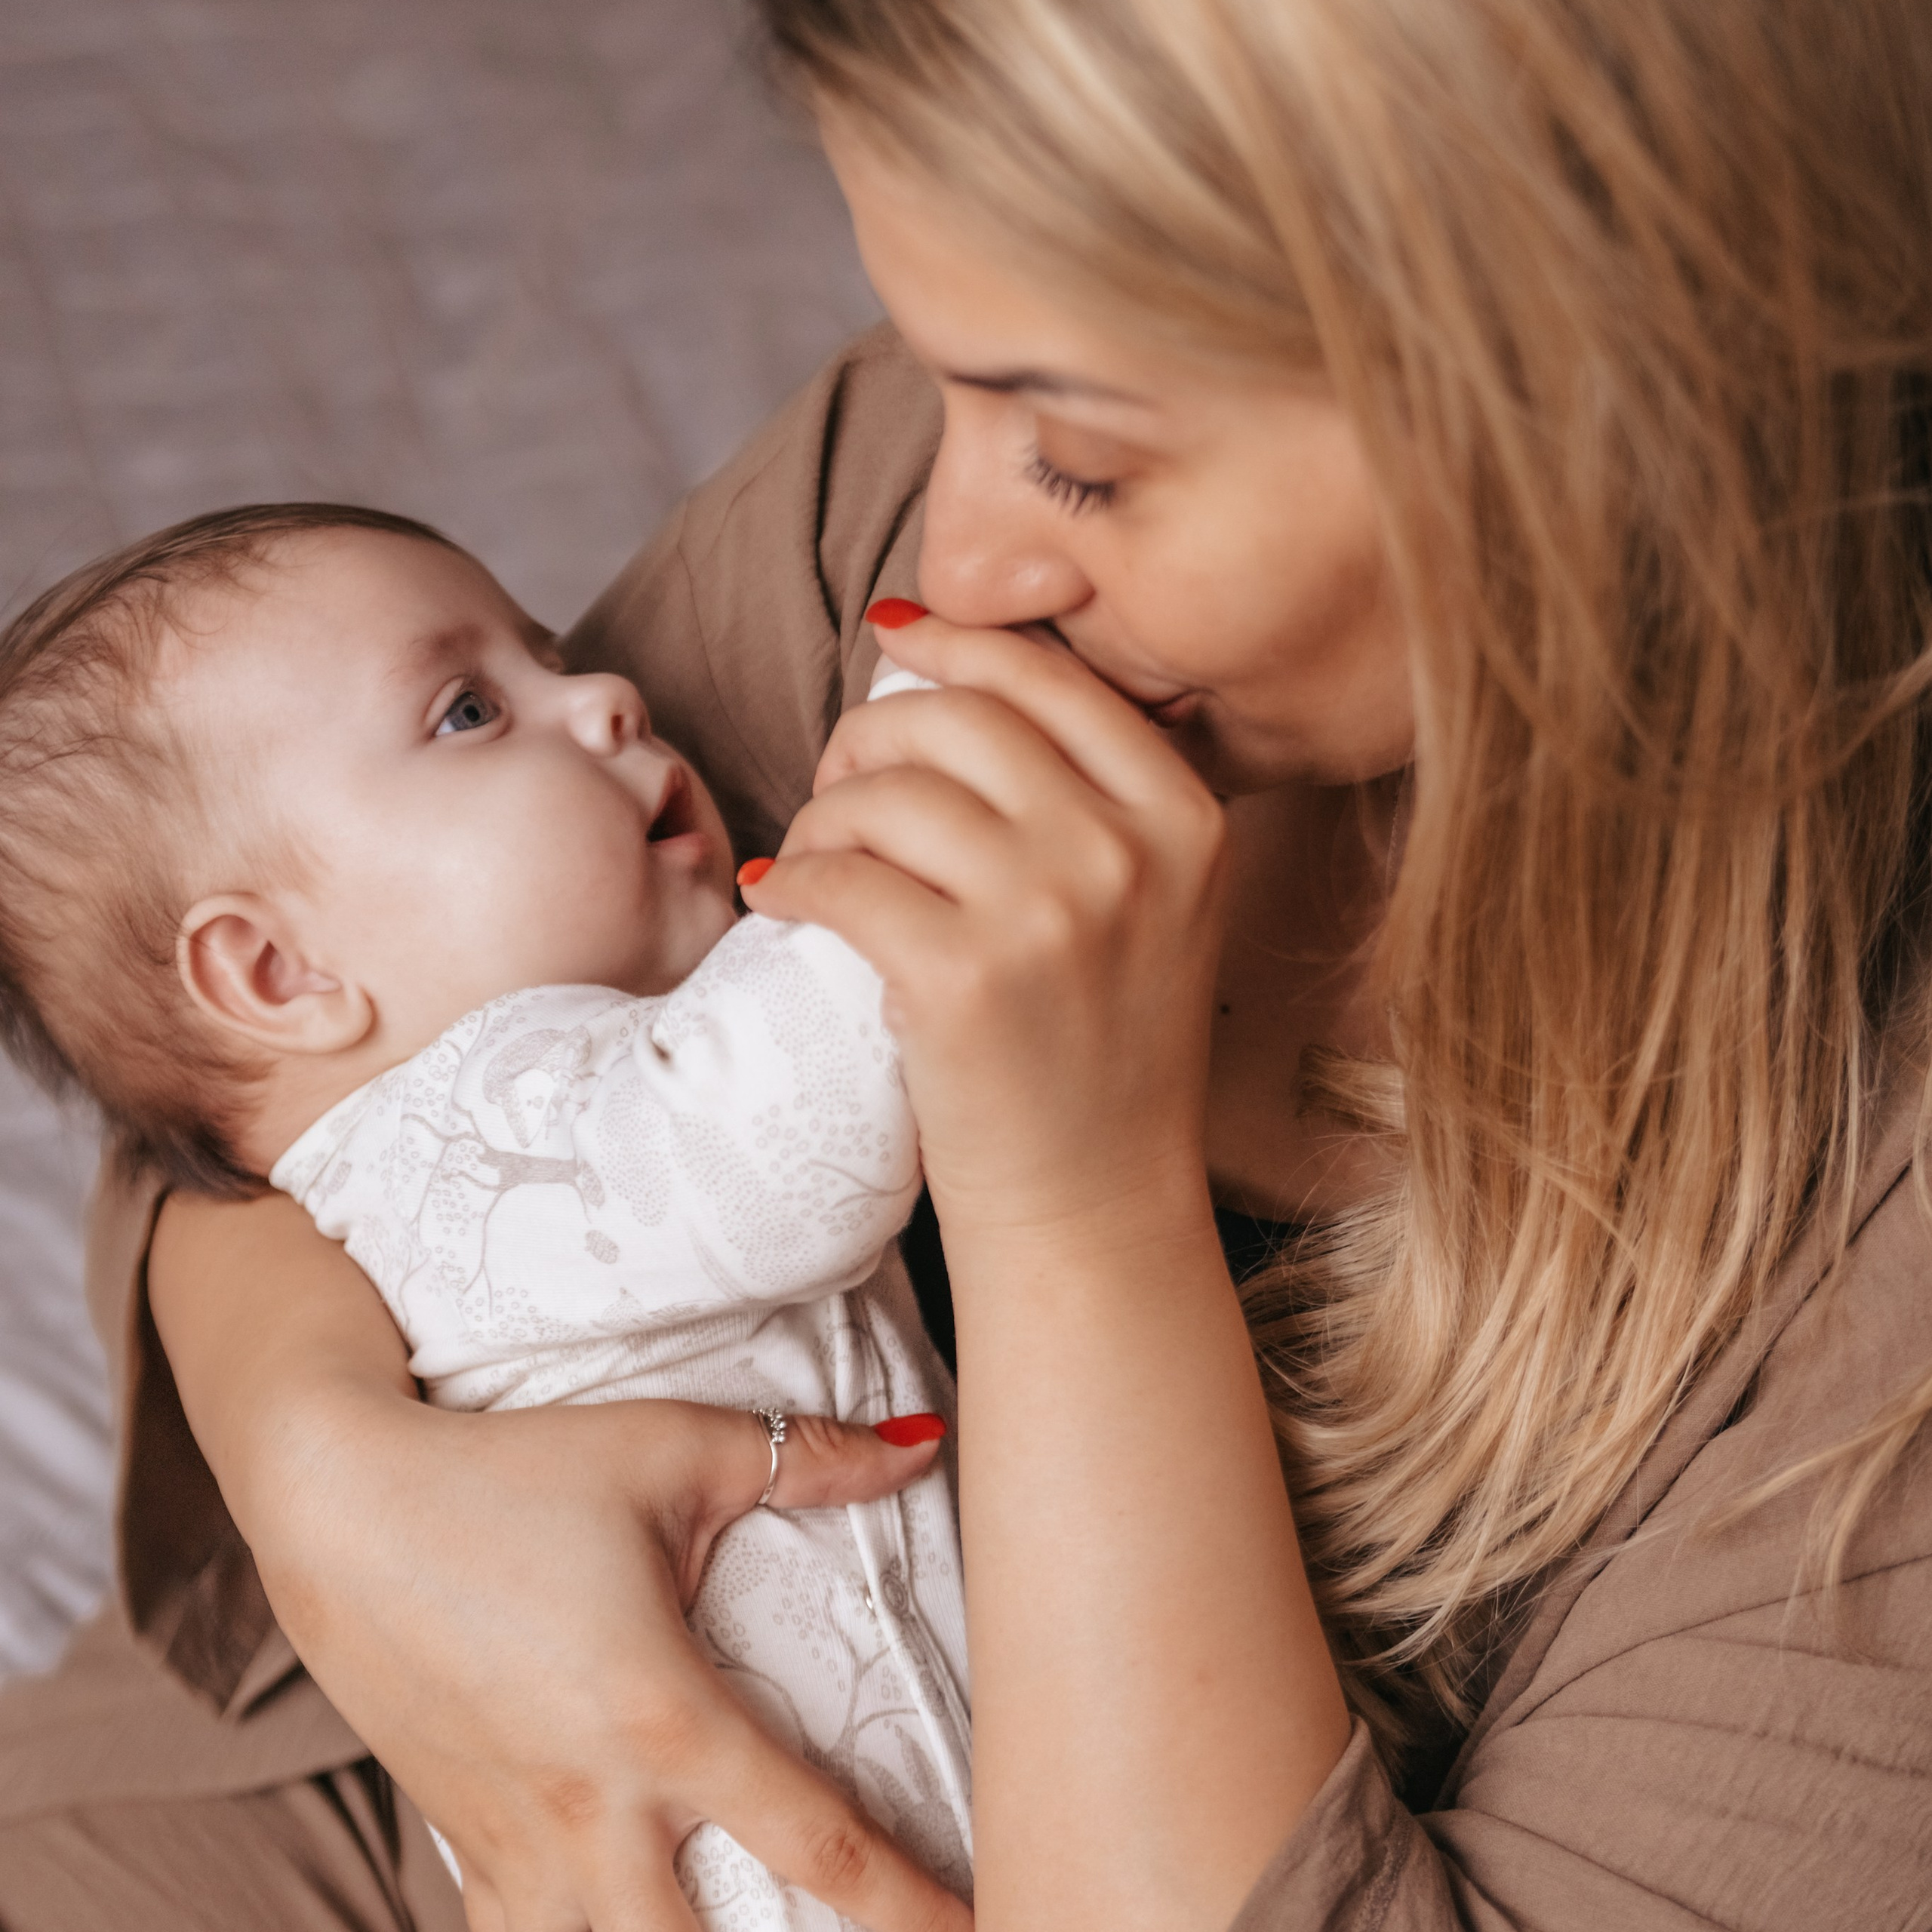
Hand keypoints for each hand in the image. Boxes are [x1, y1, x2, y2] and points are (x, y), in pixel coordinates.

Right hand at [281, 1394, 964, 1930]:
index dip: (917, 1905)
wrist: (338, 1500)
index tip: (991, 1922)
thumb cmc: (514, 1469)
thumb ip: (814, 1459)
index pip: (825, 1847)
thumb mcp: (678, 1448)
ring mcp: (515, 1839)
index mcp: (664, 1720)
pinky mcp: (458, 1837)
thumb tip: (928, 1441)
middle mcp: (592, 1808)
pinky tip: (612, 1923)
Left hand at [742, 613, 1226, 1240]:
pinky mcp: (963, 980)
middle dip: (871, 734)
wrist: (1095, 1205)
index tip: (894, 638)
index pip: (1048, 680)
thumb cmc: (1102, 1050)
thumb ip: (1088, 794)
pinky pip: (838, 878)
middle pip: (956, 717)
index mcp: (1184, 816)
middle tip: (840, 786)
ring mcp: (1050, 914)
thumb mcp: (1151, 903)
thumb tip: (948, 668)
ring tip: (814, 864)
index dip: (955, 642)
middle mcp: (1128, 851)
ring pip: (887, 794)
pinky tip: (781, 901)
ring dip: (823, 818)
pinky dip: (790, 882)